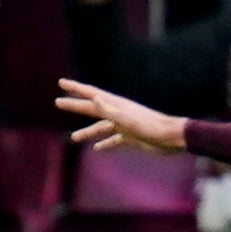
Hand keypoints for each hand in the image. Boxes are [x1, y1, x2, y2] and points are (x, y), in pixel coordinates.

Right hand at [56, 79, 187, 151]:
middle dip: (75, 106)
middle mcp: (118, 113)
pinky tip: (98, 149)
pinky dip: (106, 144)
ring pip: (101, 128)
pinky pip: (114, 141)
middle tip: (58, 102)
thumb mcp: (128, 118)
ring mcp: (124, 126)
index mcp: (116, 105)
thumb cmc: (151, 126)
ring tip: (74, 137)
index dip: (76, 88)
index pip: (92, 94)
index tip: (61, 82)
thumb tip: (94, 98)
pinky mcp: (132, 138)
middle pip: (92, 109)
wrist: (172, 138)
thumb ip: (111, 109)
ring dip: (88, 132)